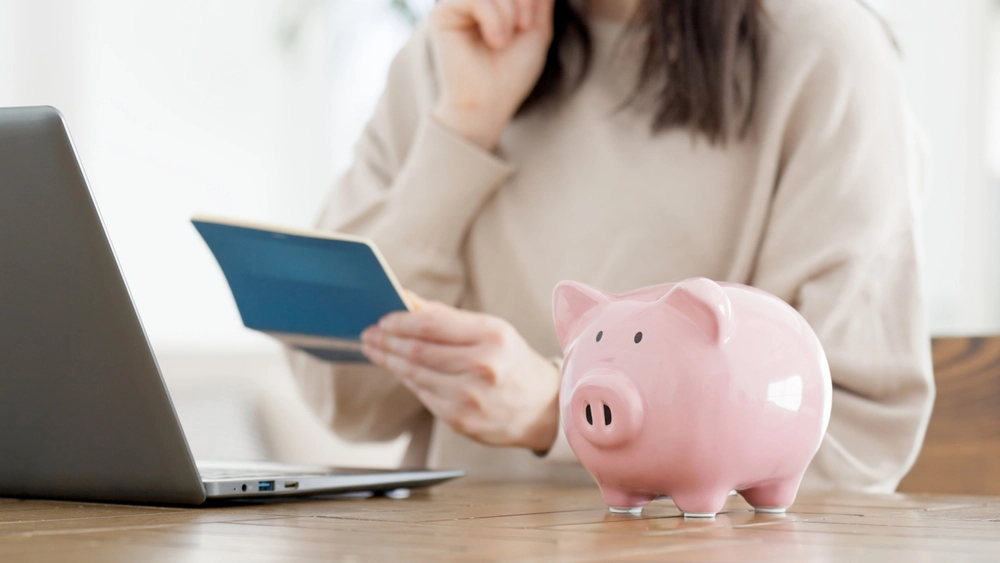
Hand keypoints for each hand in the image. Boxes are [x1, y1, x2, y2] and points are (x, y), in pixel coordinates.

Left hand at [360, 293, 559, 453]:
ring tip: (375, 350)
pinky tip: (398, 370)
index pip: (431, 324)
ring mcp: (470, 397)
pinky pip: (423, 395)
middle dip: (387, 341)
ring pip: (415, 374)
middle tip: (370, 335)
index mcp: (492, 336)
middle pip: (418, 350)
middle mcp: (483, 366)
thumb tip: (406, 300)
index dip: (400, 321)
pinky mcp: (460, 420)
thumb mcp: (491, 329)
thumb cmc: (513, 362)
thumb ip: (446, 316)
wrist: (543, 408)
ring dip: (389, 361)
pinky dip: (407, 380)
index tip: (383, 319)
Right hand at [428, 0, 555, 149]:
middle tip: (525, 28)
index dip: (529, 0)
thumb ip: (539, 0)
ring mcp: (458, 3)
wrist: (488, 104)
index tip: (530, 25)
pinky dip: (494, 18)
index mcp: (494, 1)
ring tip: (507, 40)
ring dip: (510, 10)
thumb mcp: (537, 29)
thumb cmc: (511, 73)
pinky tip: (495, 42)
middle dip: (523, 0)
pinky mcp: (444, 12)